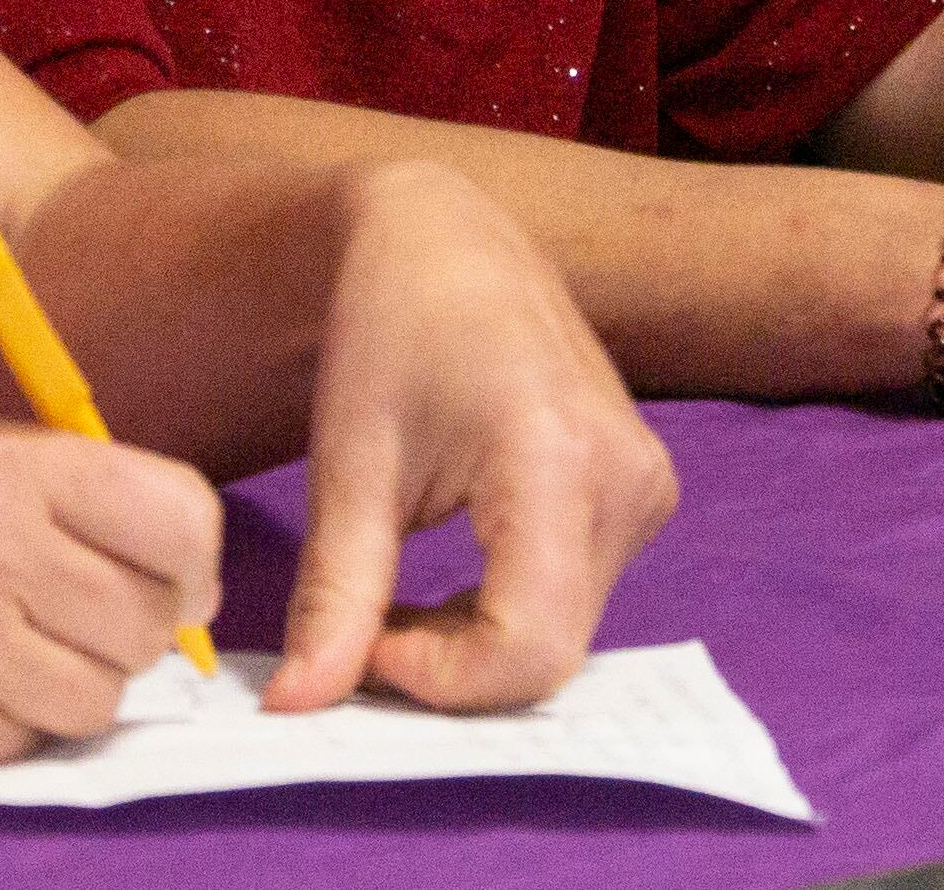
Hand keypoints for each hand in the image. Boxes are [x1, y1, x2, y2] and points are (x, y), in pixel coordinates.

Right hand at [0, 420, 223, 767]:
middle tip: (64, 624)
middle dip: (131, 633)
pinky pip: (31, 741)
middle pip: (153, 619)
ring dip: (71, 689)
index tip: (174, 584)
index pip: (179, 516)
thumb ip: (59, 497)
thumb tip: (184, 566)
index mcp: (2, 462)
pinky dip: (9, 727)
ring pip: (103, 694)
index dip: (192, 563)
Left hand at [265, 159, 674, 715]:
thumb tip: (297, 708)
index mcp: (558, 459)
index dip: (438, 680)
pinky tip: (445, 572)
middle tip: (363, 629)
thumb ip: (335, 596)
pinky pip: (578, 598)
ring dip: (474, 645)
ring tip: (394, 592)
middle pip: (549, 652)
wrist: (446, 236)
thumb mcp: (351, 464)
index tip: (363, 640)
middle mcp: (627, 480)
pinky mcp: (642, 492)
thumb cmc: (390, 327)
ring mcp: (646, 487)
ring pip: (563, 634)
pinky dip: (505, 613)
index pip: (527, 648)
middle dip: (450, 670)